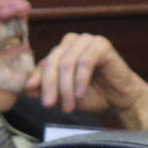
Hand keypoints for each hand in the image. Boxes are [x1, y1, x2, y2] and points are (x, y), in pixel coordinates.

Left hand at [28, 32, 147, 130]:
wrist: (121, 100)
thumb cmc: (94, 95)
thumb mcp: (66, 95)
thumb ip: (48, 89)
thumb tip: (27, 88)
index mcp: (61, 50)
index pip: (44, 63)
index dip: (37, 80)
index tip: (34, 96)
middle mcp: (72, 42)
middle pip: (53, 61)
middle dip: (50, 86)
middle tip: (50, 105)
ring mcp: (86, 40)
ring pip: (67, 63)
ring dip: (66, 87)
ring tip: (69, 106)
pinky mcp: (101, 45)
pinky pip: (85, 62)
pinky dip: (80, 80)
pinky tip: (81, 94)